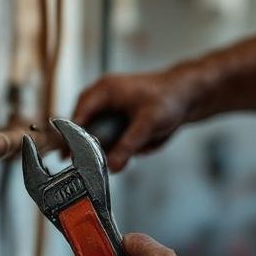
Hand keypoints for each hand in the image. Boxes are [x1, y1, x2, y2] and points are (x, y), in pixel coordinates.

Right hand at [70, 69, 196, 172]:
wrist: (187, 95)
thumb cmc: (169, 98)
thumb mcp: (148, 124)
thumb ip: (129, 145)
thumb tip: (112, 165)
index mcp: (105, 90)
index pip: (78, 115)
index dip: (71, 136)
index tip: (68, 156)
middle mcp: (103, 97)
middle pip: (84, 125)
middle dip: (91, 144)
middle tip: (92, 163)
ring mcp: (110, 107)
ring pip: (98, 133)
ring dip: (109, 144)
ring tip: (130, 148)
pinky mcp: (118, 117)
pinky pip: (111, 135)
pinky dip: (120, 143)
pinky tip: (140, 143)